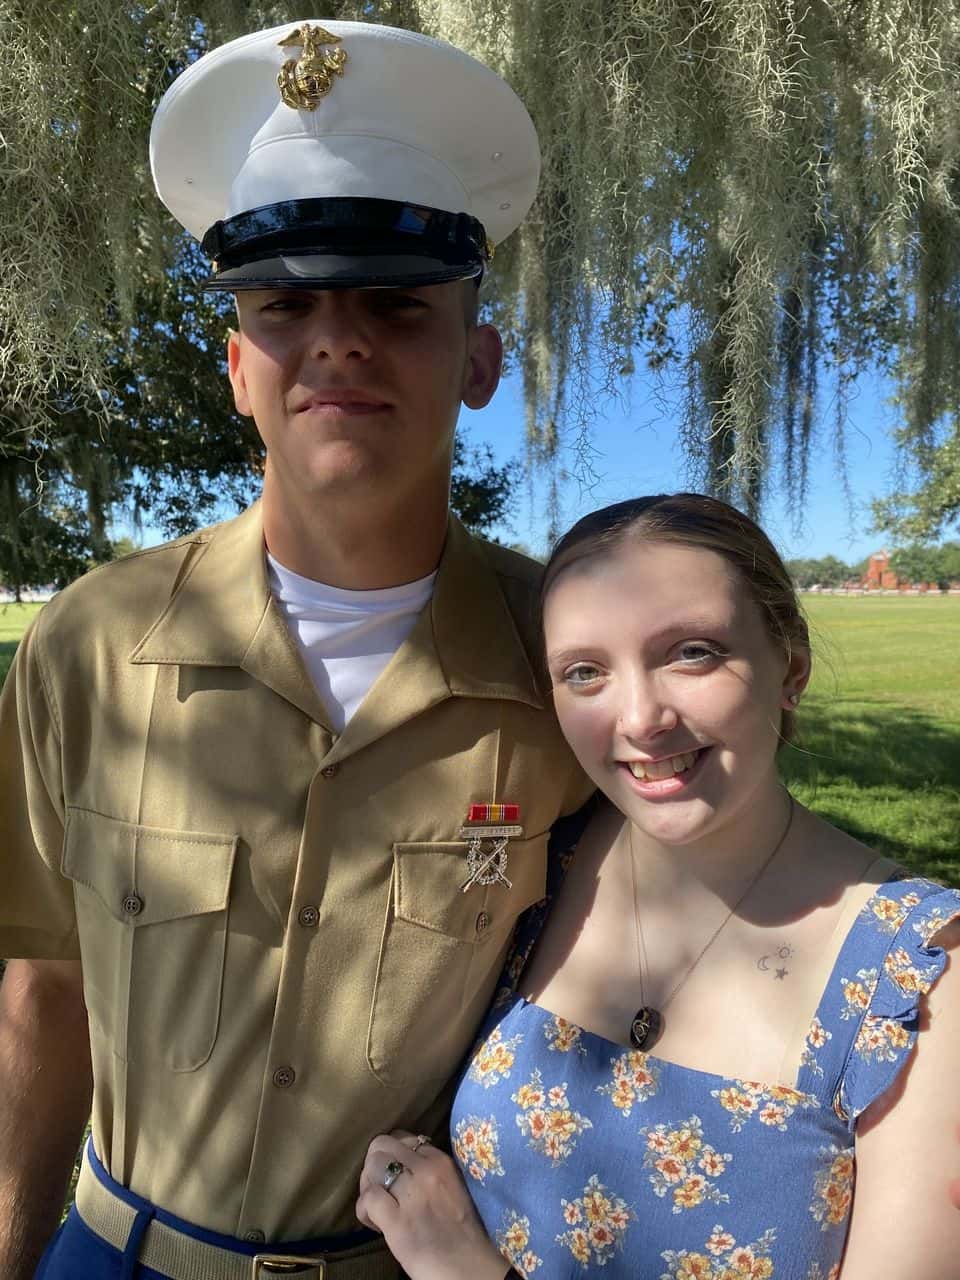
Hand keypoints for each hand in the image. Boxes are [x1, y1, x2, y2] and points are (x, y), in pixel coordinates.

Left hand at [357, 1131, 507, 1279]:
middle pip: (381, 1145)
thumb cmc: (462, 1233)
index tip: (396, 1177)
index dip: (393, 1156)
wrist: (468, 1268)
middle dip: (374, 1165)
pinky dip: (364, 1209)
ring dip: (367, 1186)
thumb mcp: (453, 1187)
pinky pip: (368, 1198)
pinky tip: (375, 1222)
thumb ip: (431, 1172)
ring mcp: (412, 1194)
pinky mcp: (397, 1221)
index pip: (404, 1139)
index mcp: (442, 1162)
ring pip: (371, 1167)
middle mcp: (427, 1171)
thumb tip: (402, 1168)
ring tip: (376, 1206)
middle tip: (380, 1189)